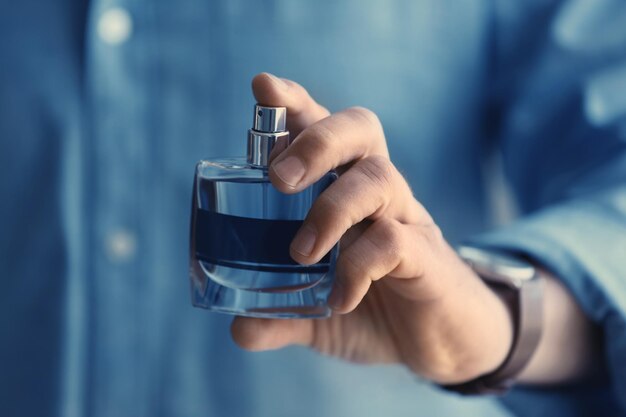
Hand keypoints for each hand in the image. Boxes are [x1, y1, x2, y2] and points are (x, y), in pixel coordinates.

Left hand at [231, 73, 513, 383]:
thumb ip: (282, 314)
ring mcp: (406, 219)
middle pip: (360, 129)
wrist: (445, 340)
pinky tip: (341, 299)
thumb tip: (238, 330)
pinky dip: (357, 268)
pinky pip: (394, 242)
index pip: (325, 127)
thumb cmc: (380, 308)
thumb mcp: (320, 313)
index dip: (296, 103)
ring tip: (302, 253)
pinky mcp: (426, 256)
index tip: (263, 88)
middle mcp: (379, 192)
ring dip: (331, 209)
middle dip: (316, 140)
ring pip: (378, 177)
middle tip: (278, 179)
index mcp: (349, 189)